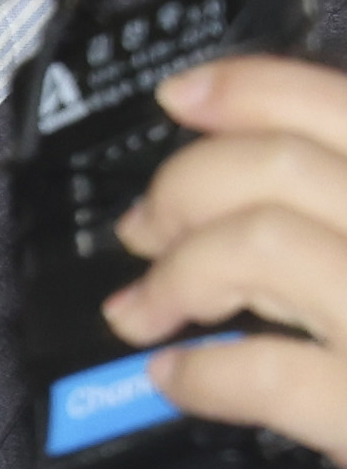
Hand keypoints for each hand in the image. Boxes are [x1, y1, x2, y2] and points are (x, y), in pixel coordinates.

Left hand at [103, 55, 346, 466]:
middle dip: (183, 188)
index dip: (250, 89)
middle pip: (279, 167)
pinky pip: (268, 372)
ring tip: (142, 312)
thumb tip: (264, 175)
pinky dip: (203, 372)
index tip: (179, 97)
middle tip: (143, 228)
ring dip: (174, 275)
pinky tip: (181, 379)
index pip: (345, 106)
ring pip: (260, 245)